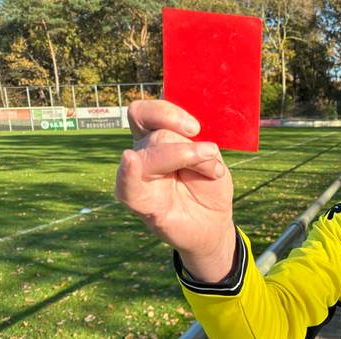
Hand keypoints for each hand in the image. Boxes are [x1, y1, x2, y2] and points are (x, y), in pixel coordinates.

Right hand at [116, 100, 235, 281]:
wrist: (214, 223)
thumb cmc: (209, 187)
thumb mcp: (211, 160)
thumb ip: (195, 147)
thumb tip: (185, 138)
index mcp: (156, 140)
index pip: (144, 114)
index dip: (166, 112)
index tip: (195, 128)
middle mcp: (142, 155)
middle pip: (156, 135)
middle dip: (190, 146)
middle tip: (213, 160)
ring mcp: (138, 179)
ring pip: (146, 154)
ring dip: (183, 156)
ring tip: (212, 172)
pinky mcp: (141, 203)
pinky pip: (126, 186)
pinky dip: (128, 172)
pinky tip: (130, 161)